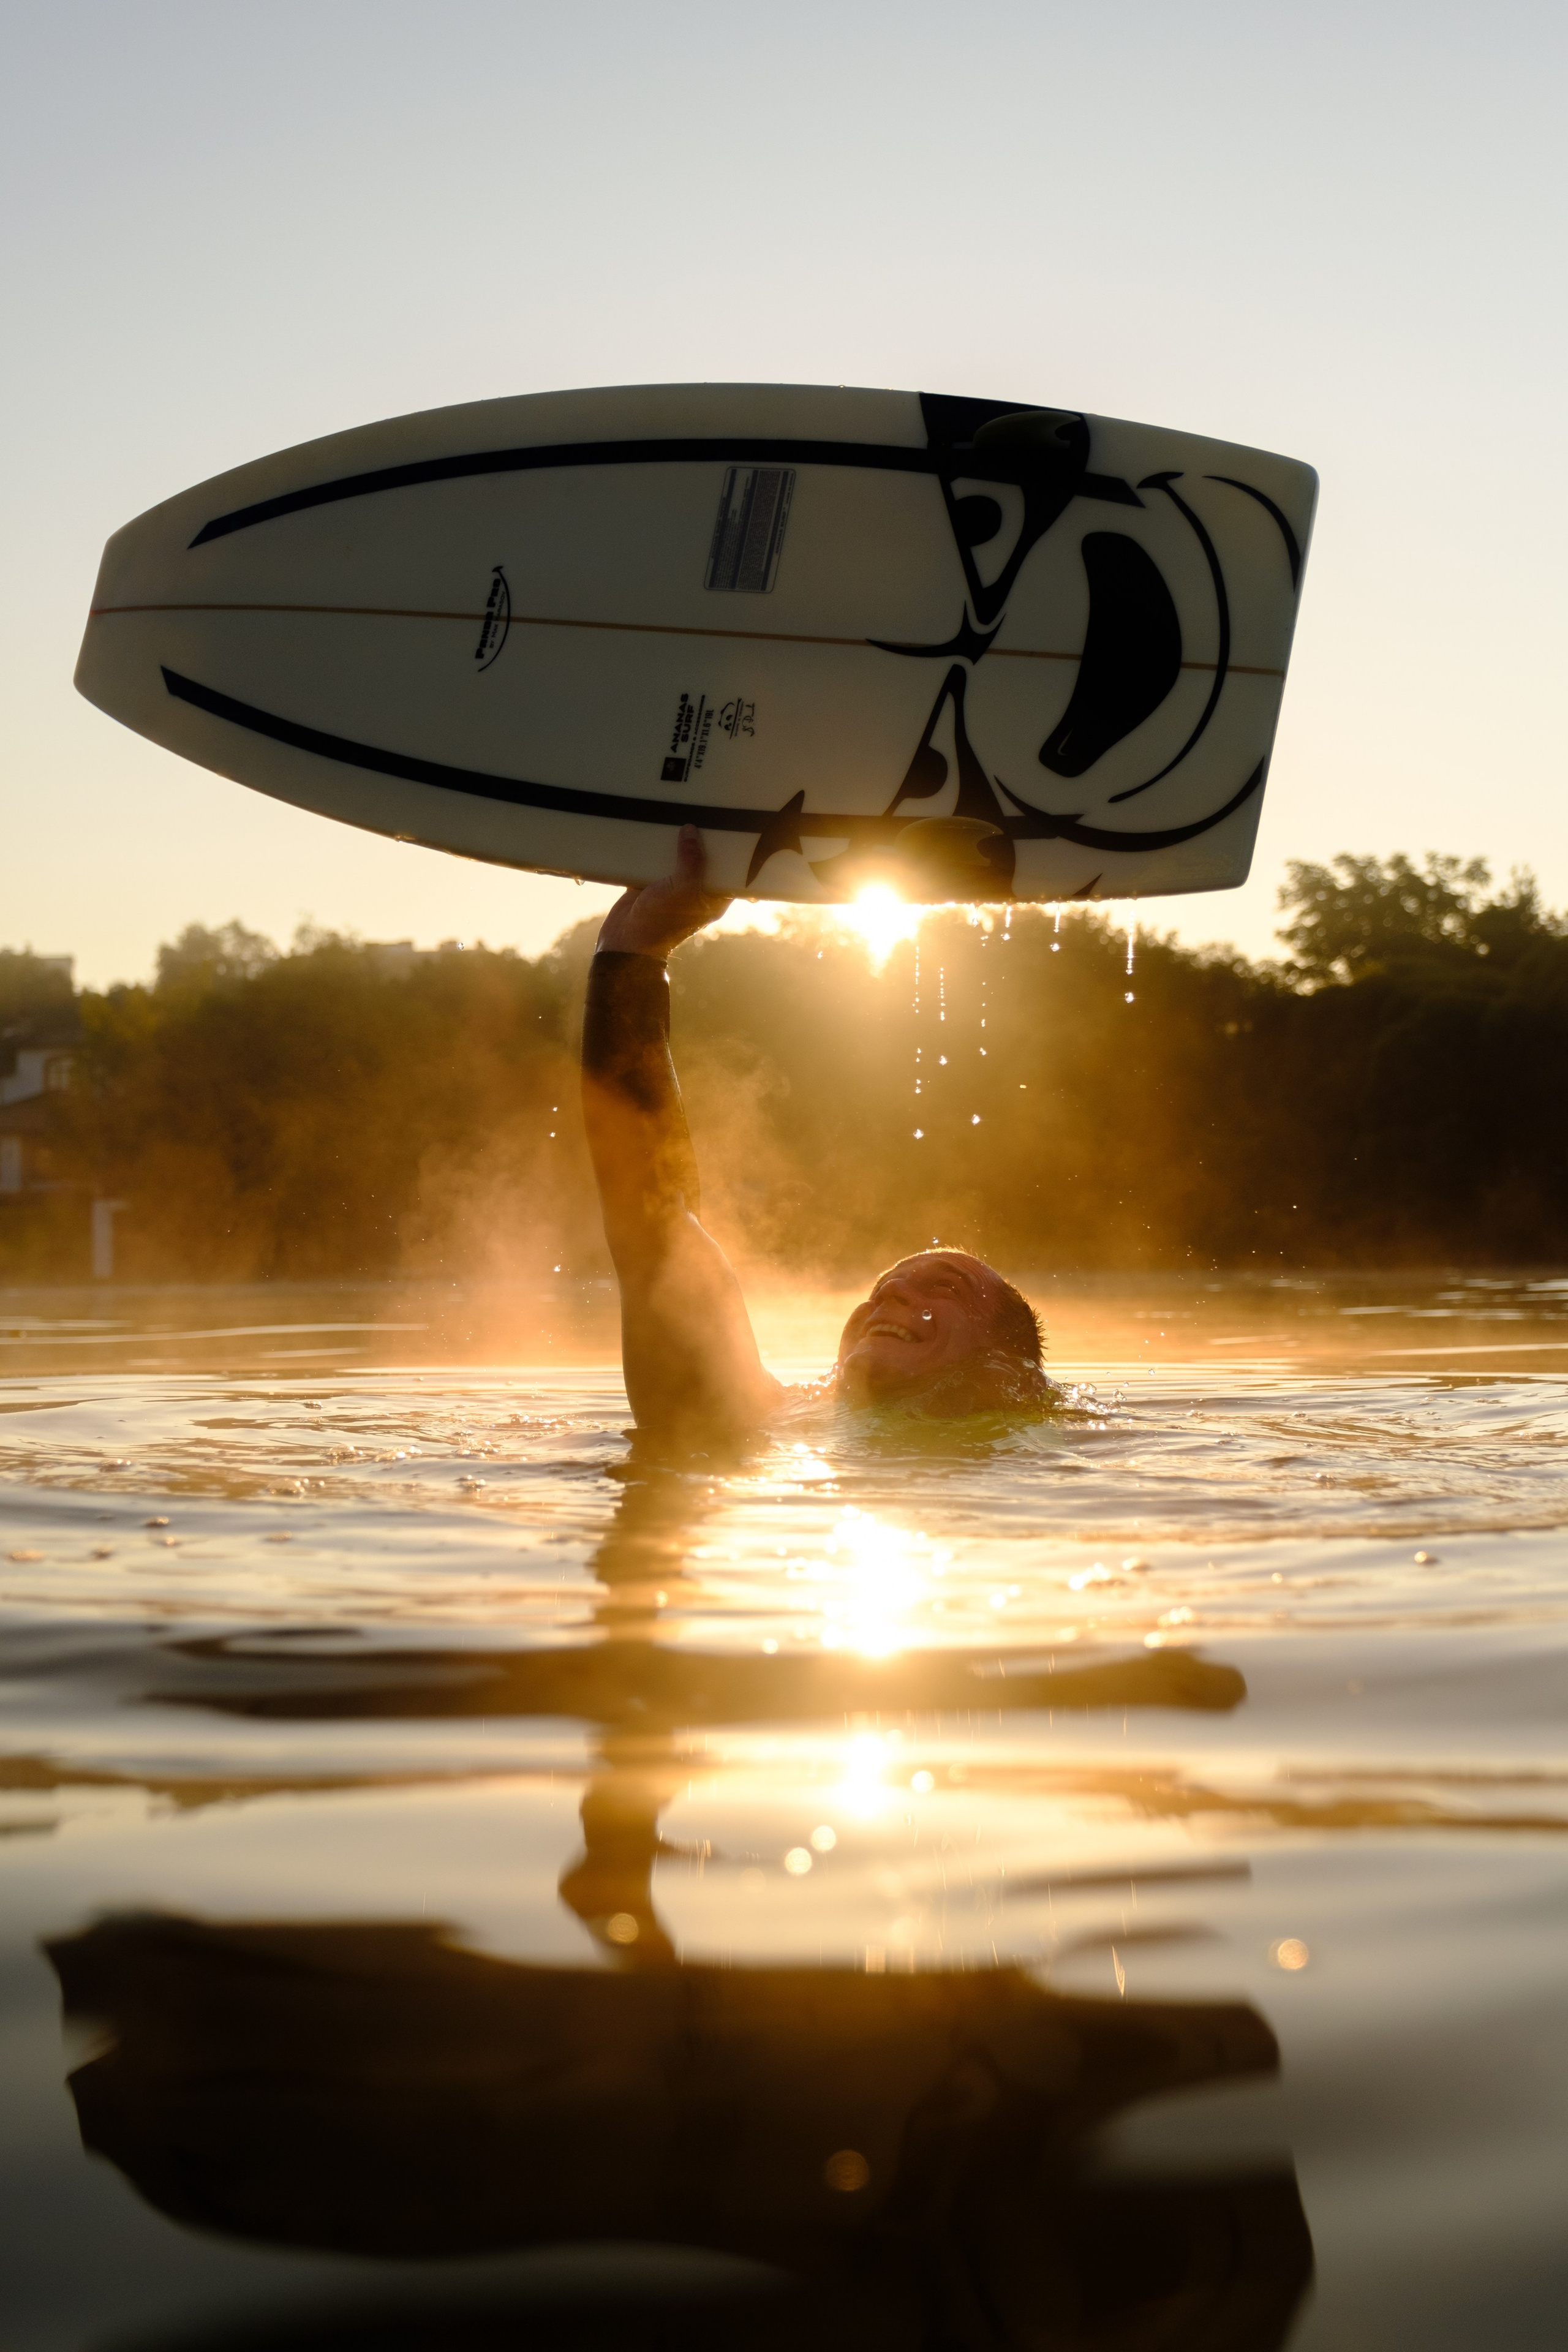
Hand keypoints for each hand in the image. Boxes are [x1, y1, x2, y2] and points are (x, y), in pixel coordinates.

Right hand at [595, 825, 732, 959]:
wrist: (625, 939)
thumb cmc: (661, 923)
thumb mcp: (684, 889)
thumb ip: (692, 861)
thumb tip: (691, 831)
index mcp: (712, 897)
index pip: (729, 872)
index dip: (732, 854)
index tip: (733, 831)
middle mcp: (694, 890)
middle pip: (702, 860)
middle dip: (700, 841)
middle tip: (703, 817)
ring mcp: (672, 886)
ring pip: (677, 858)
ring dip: (674, 843)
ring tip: (678, 817)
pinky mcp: (651, 883)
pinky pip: (654, 861)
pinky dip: (652, 850)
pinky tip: (654, 830)